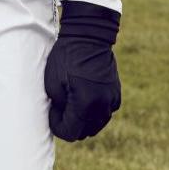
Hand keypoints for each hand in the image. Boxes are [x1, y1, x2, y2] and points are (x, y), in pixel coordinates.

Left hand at [44, 1, 121, 140]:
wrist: (89, 37)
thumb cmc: (66, 58)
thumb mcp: (53, 84)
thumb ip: (58, 108)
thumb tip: (62, 119)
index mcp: (85, 104)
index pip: (70, 133)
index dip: (57, 127)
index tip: (52, 112)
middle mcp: (102, 106)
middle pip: (84, 132)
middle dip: (69, 125)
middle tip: (59, 108)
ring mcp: (111, 101)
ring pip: (95, 125)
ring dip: (82, 120)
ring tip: (71, 104)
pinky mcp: (116, 95)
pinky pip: (104, 114)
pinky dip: (94, 112)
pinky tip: (84, 99)